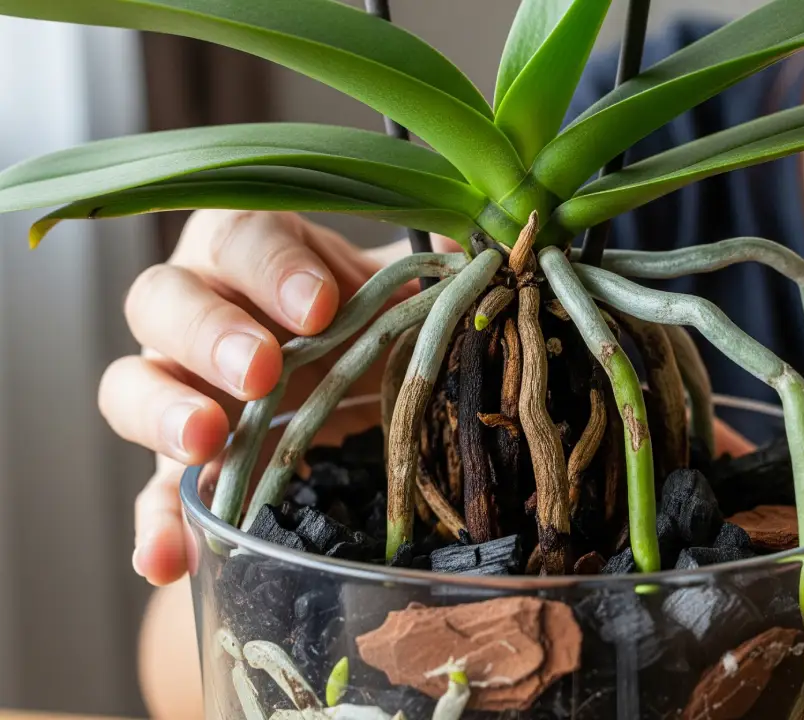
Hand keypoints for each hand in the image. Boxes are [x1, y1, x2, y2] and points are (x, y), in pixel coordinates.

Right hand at [101, 210, 438, 585]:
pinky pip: (150, 494)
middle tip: (262, 370)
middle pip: (164, 301)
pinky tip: (168, 560)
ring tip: (205, 440)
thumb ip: (434, 266)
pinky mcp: (178, 464)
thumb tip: (495, 254)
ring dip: (162, 411)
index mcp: (249, 247)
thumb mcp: (401, 285)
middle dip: (210, 334)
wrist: (351, 382)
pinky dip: (156, 527)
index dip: (273, 267)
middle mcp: (196, 306)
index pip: (242, 237)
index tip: (320, 306)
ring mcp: (178, 385)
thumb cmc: (369, 316)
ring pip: (131, 384)